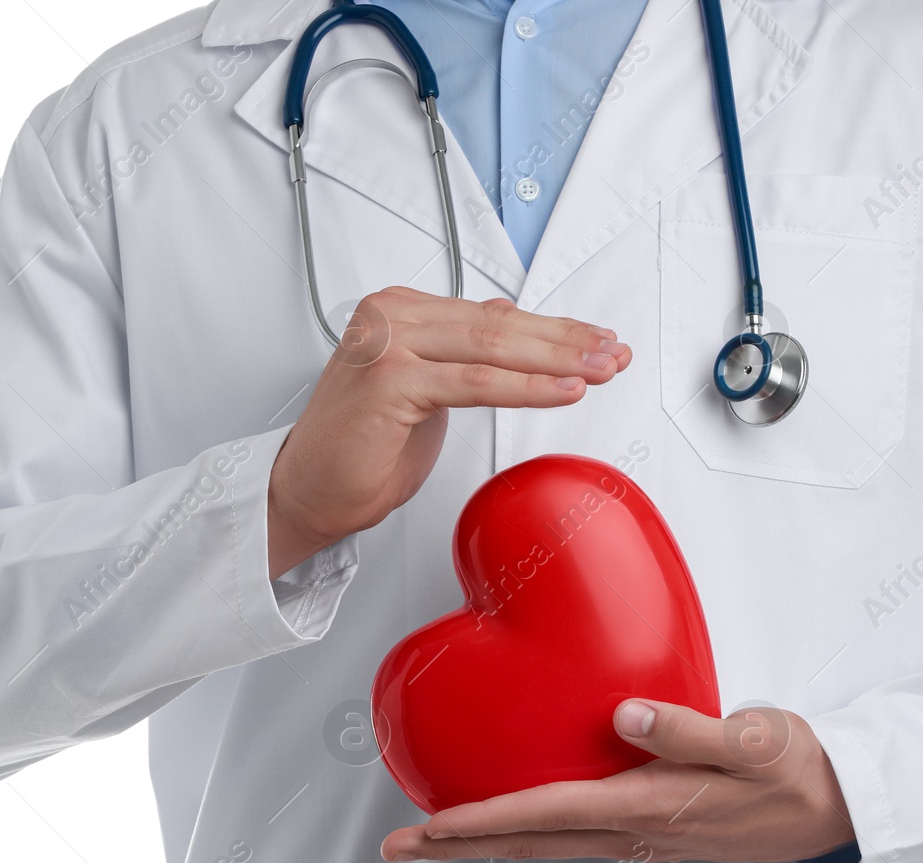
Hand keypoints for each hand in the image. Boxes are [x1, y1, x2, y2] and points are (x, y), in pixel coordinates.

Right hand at [267, 288, 630, 575]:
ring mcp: (388, 343)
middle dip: (566, 342)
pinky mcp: (390, 379)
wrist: (308, 491)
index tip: (599, 342)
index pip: (494, 316)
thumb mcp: (427, 389)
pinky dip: (525, 388)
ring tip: (600, 371)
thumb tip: (510, 323)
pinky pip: (474, 383)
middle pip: (499, 326)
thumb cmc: (362, 450)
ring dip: (556, 361)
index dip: (554, 330)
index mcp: (402, 311)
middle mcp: (391, 316)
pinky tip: (563, 391)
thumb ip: (463, 353)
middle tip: (614, 353)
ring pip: (492, 347)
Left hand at [380, 700, 853, 862]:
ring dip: (488, 840)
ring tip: (438, 834)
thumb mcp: (756, 739)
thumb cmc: (800, 770)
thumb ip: (689, 728)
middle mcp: (638, 830)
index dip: (484, 819)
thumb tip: (625, 714)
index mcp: (652, 803)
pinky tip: (518, 818)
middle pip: (530, 840)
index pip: (548, 812)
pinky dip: (530, 831)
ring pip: (547, 843)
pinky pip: (575, 835)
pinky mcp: (656, 829)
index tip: (430, 823)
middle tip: (400, 845)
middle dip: (460, 845)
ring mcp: (645, 836)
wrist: (840, 810)